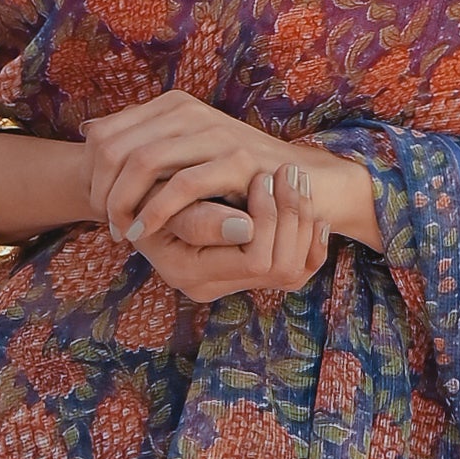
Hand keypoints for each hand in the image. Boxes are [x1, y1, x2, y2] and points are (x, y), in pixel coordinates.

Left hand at [81, 92, 376, 305]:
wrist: (304, 180)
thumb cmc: (239, 174)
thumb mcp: (185, 151)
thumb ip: (142, 141)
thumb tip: (88, 131)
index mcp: (173, 106)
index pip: (106, 134)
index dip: (92, 174)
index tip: (99, 207)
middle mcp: (189, 112)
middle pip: (115, 149)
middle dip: (102, 193)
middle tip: (110, 226)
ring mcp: (214, 133)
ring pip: (142, 163)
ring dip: (124, 204)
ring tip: (125, 233)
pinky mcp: (237, 160)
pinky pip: (181, 185)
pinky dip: (156, 212)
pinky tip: (147, 232)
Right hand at [141, 162, 337, 306]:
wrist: (144, 197)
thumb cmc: (146, 191)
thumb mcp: (162, 200)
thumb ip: (198, 219)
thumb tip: (246, 228)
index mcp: (190, 274)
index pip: (256, 261)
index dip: (266, 218)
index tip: (263, 177)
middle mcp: (214, 286)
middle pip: (283, 268)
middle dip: (292, 217)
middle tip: (288, 172)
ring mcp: (234, 282)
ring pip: (295, 270)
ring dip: (304, 222)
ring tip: (296, 180)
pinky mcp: (251, 272)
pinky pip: (299, 271)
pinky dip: (313, 244)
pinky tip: (315, 216)